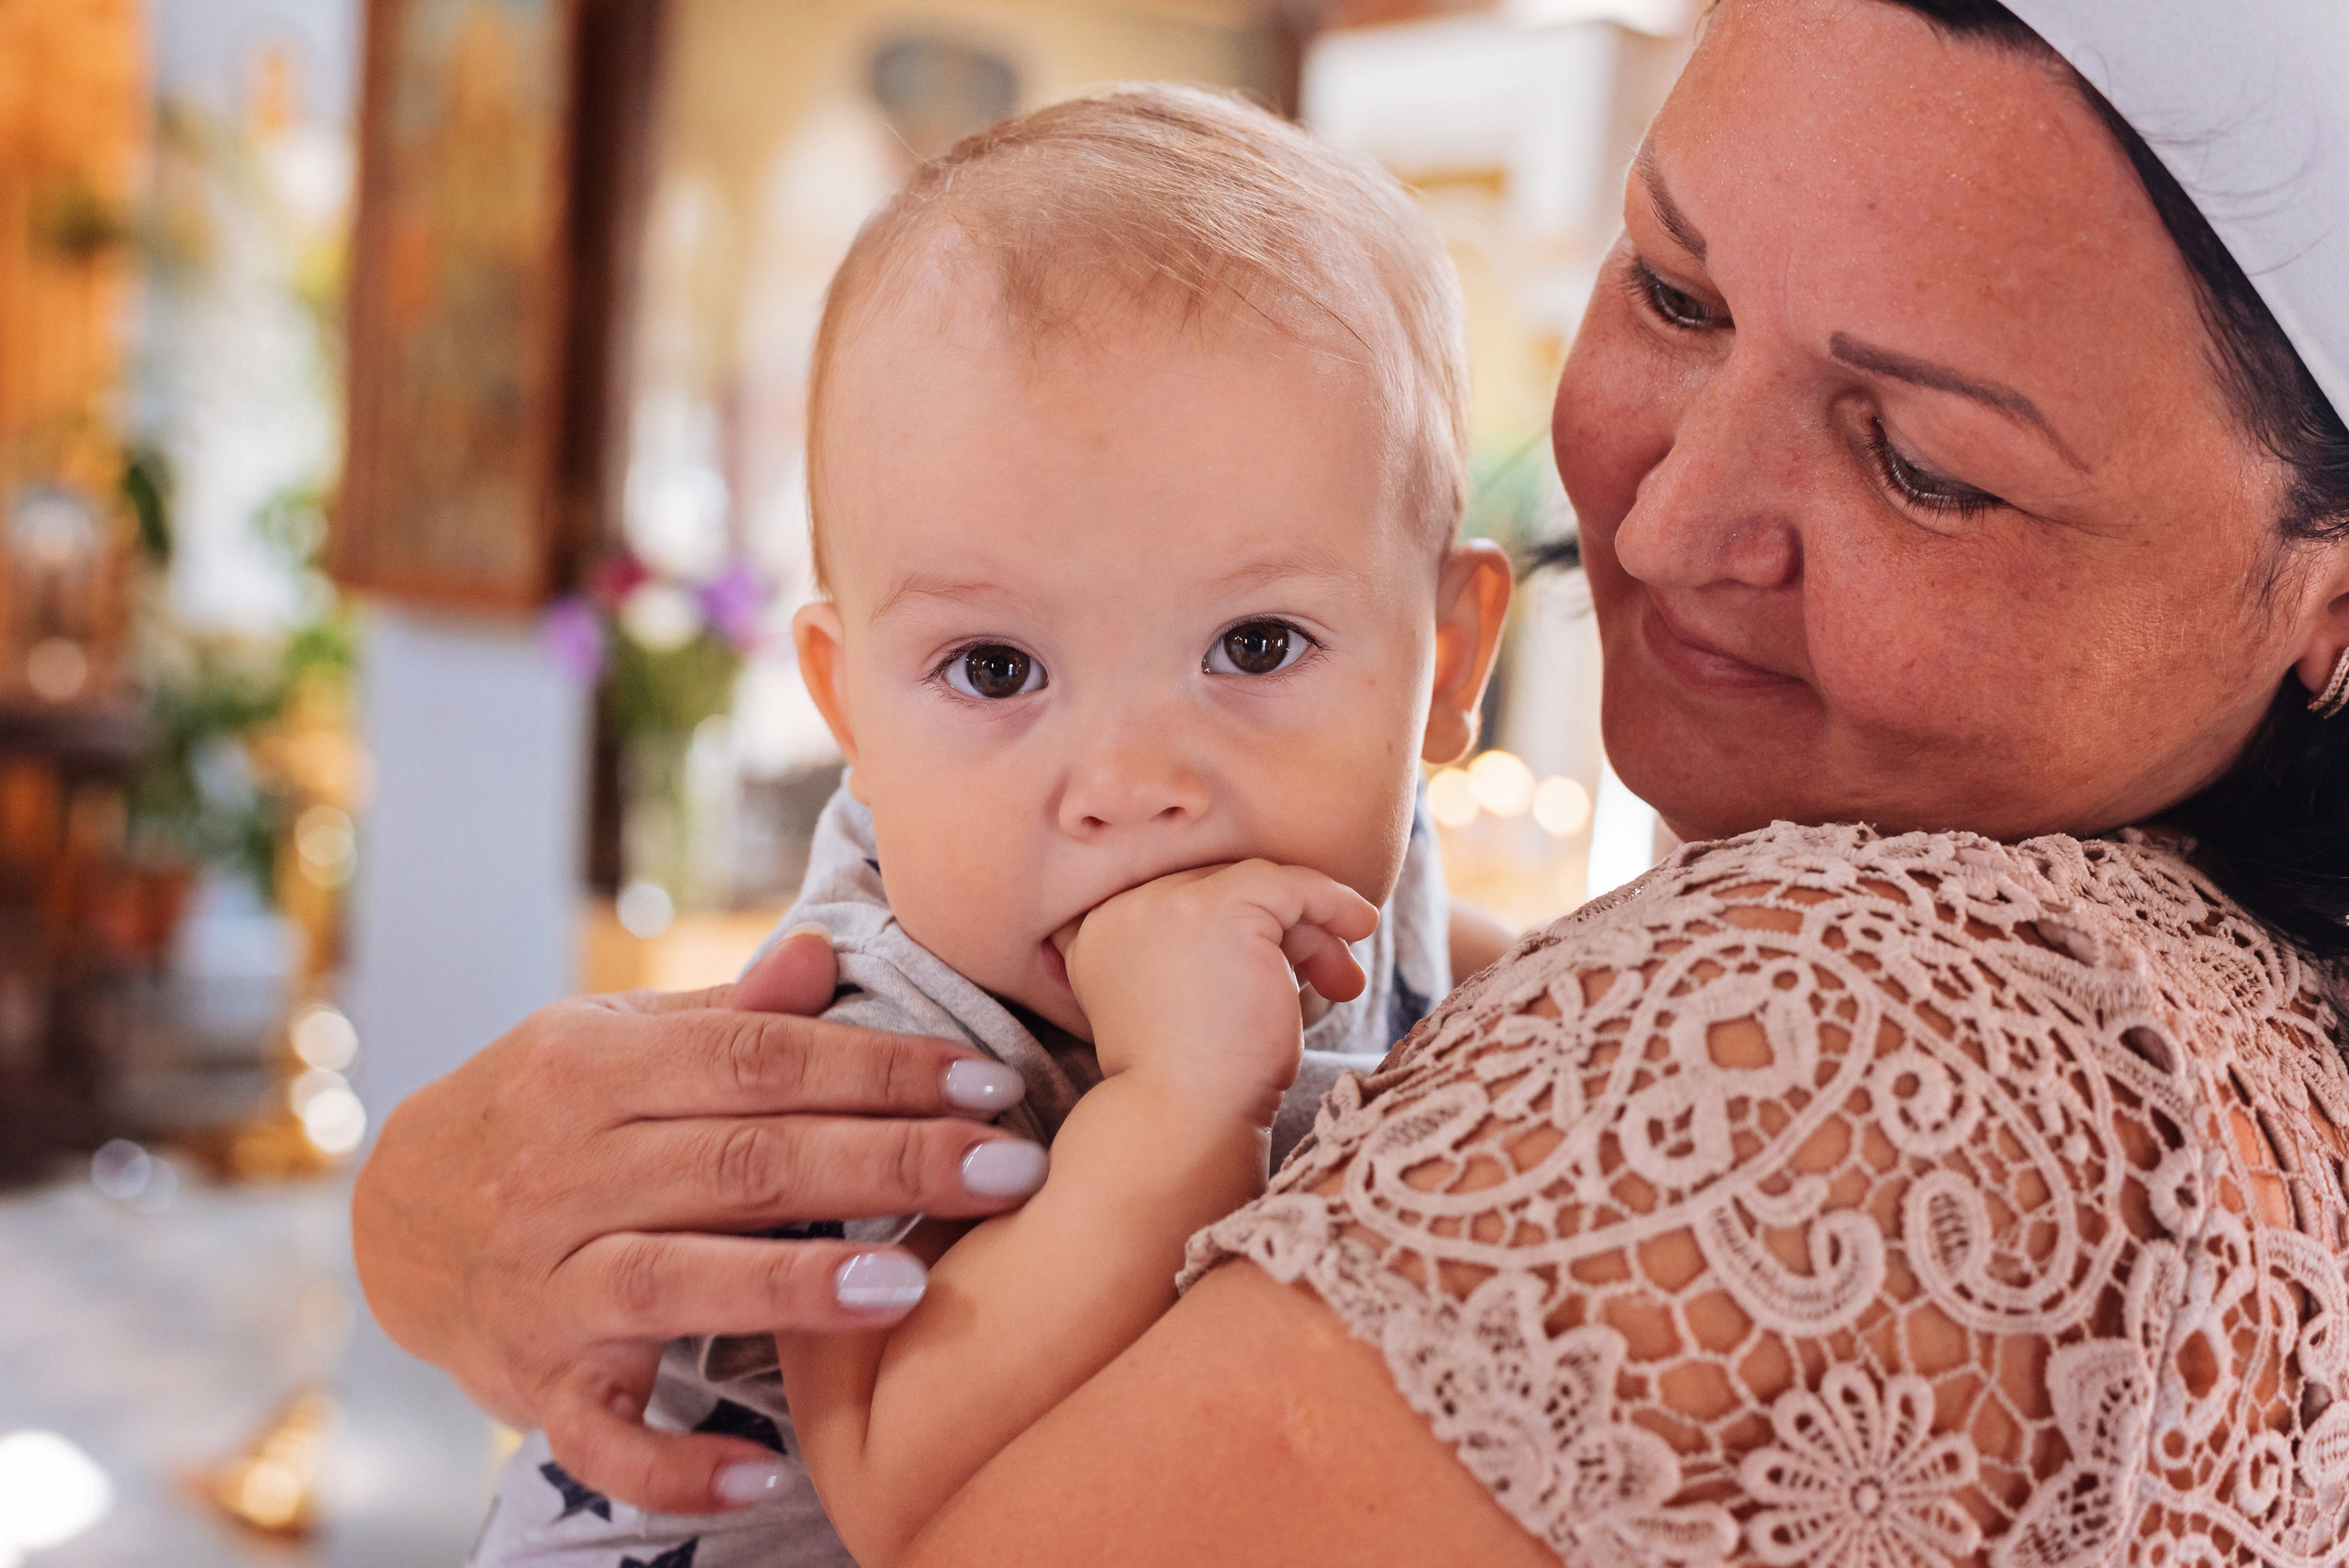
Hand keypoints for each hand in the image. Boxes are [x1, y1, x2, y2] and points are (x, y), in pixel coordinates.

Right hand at [350, 928, 1049, 1513]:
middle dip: (886, 1162)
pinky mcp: (533, 1384)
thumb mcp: (611, 1039)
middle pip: (742, 1163)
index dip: (880, 1068)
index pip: (759, 1060)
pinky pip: (604, 1436)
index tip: (990, 1083)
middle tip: (1009, 1168)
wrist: (389, 1215)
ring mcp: (544, 1284)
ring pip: (675, 1280)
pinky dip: (678, 1462)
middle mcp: (562, 1172)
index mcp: (590, 1068)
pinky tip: (767, 1473)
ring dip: (793, 1286)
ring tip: (907, 1288)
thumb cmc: (545, 1113)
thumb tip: (821, 953)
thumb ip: (725, 1014)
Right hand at [1059, 862, 1378, 1124]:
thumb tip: (1288, 932)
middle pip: (1221, 889)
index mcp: (1099, 932)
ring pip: (1256, 886)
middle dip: (1282, 932)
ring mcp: (1165, 902)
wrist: (1184, 1121)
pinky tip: (1361, 925)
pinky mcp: (1217, 909)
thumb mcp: (1182, 1007)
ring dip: (1310, 930)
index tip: (1285, 966)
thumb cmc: (1193, 1084)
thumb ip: (1200, 960)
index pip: (1184, 902)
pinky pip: (1288, 884)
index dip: (1241, 929)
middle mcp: (1120, 907)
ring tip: (1343, 981)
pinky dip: (1331, 901)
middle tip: (1329, 978)